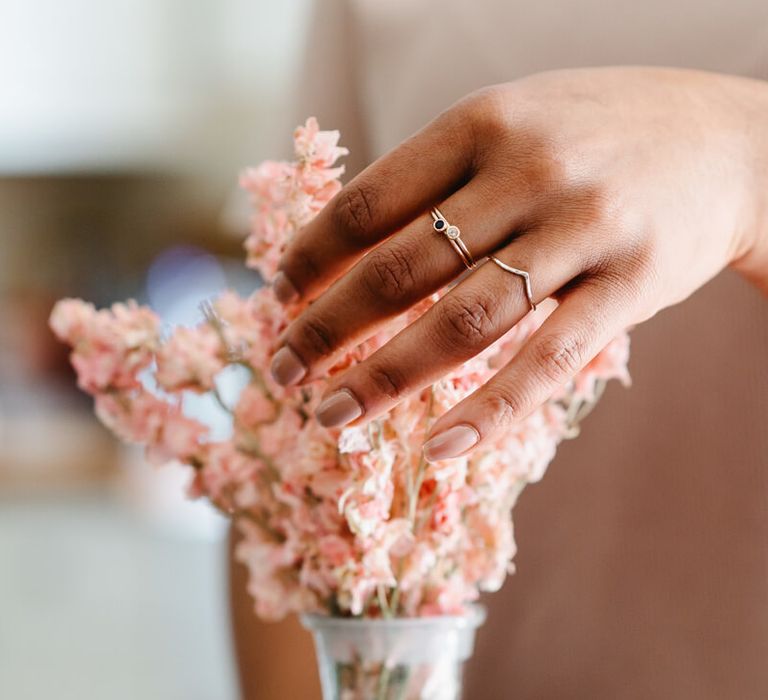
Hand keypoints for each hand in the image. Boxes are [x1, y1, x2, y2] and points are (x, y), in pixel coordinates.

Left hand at [269, 67, 767, 460]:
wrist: (727, 139)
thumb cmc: (597, 134)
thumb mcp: (513, 122)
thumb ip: (441, 176)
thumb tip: (350, 246)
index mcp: (480, 123)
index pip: (368, 202)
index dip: (312, 258)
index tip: (279, 297)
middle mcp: (527, 170)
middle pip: (401, 270)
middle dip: (327, 330)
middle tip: (282, 372)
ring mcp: (583, 228)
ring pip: (464, 323)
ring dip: (387, 378)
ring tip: (332, 414)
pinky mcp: (633, 283)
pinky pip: (549, 359)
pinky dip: (491, 411)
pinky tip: (440, 447)